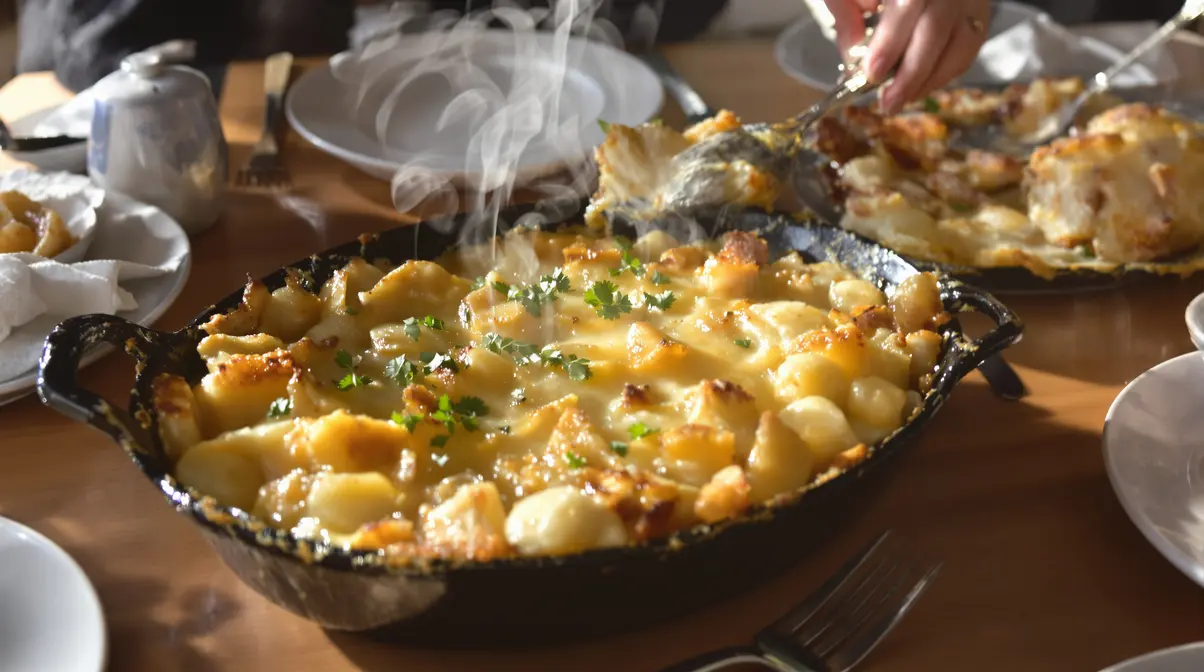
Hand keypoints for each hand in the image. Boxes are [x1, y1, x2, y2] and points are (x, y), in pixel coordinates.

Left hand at [823, 0, 990, 112]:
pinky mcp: (979, 15)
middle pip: (935, 29)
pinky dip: (944, 74)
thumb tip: (853, 61)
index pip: (907, 5)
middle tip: (888, 102)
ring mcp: (969, 0)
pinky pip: (968, 49)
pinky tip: (919, 88)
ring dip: (929, 80)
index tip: (873, 73)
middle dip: (910, 73)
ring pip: (960, 43)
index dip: (890, 42)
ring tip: (901, 101)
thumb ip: (847, 16)